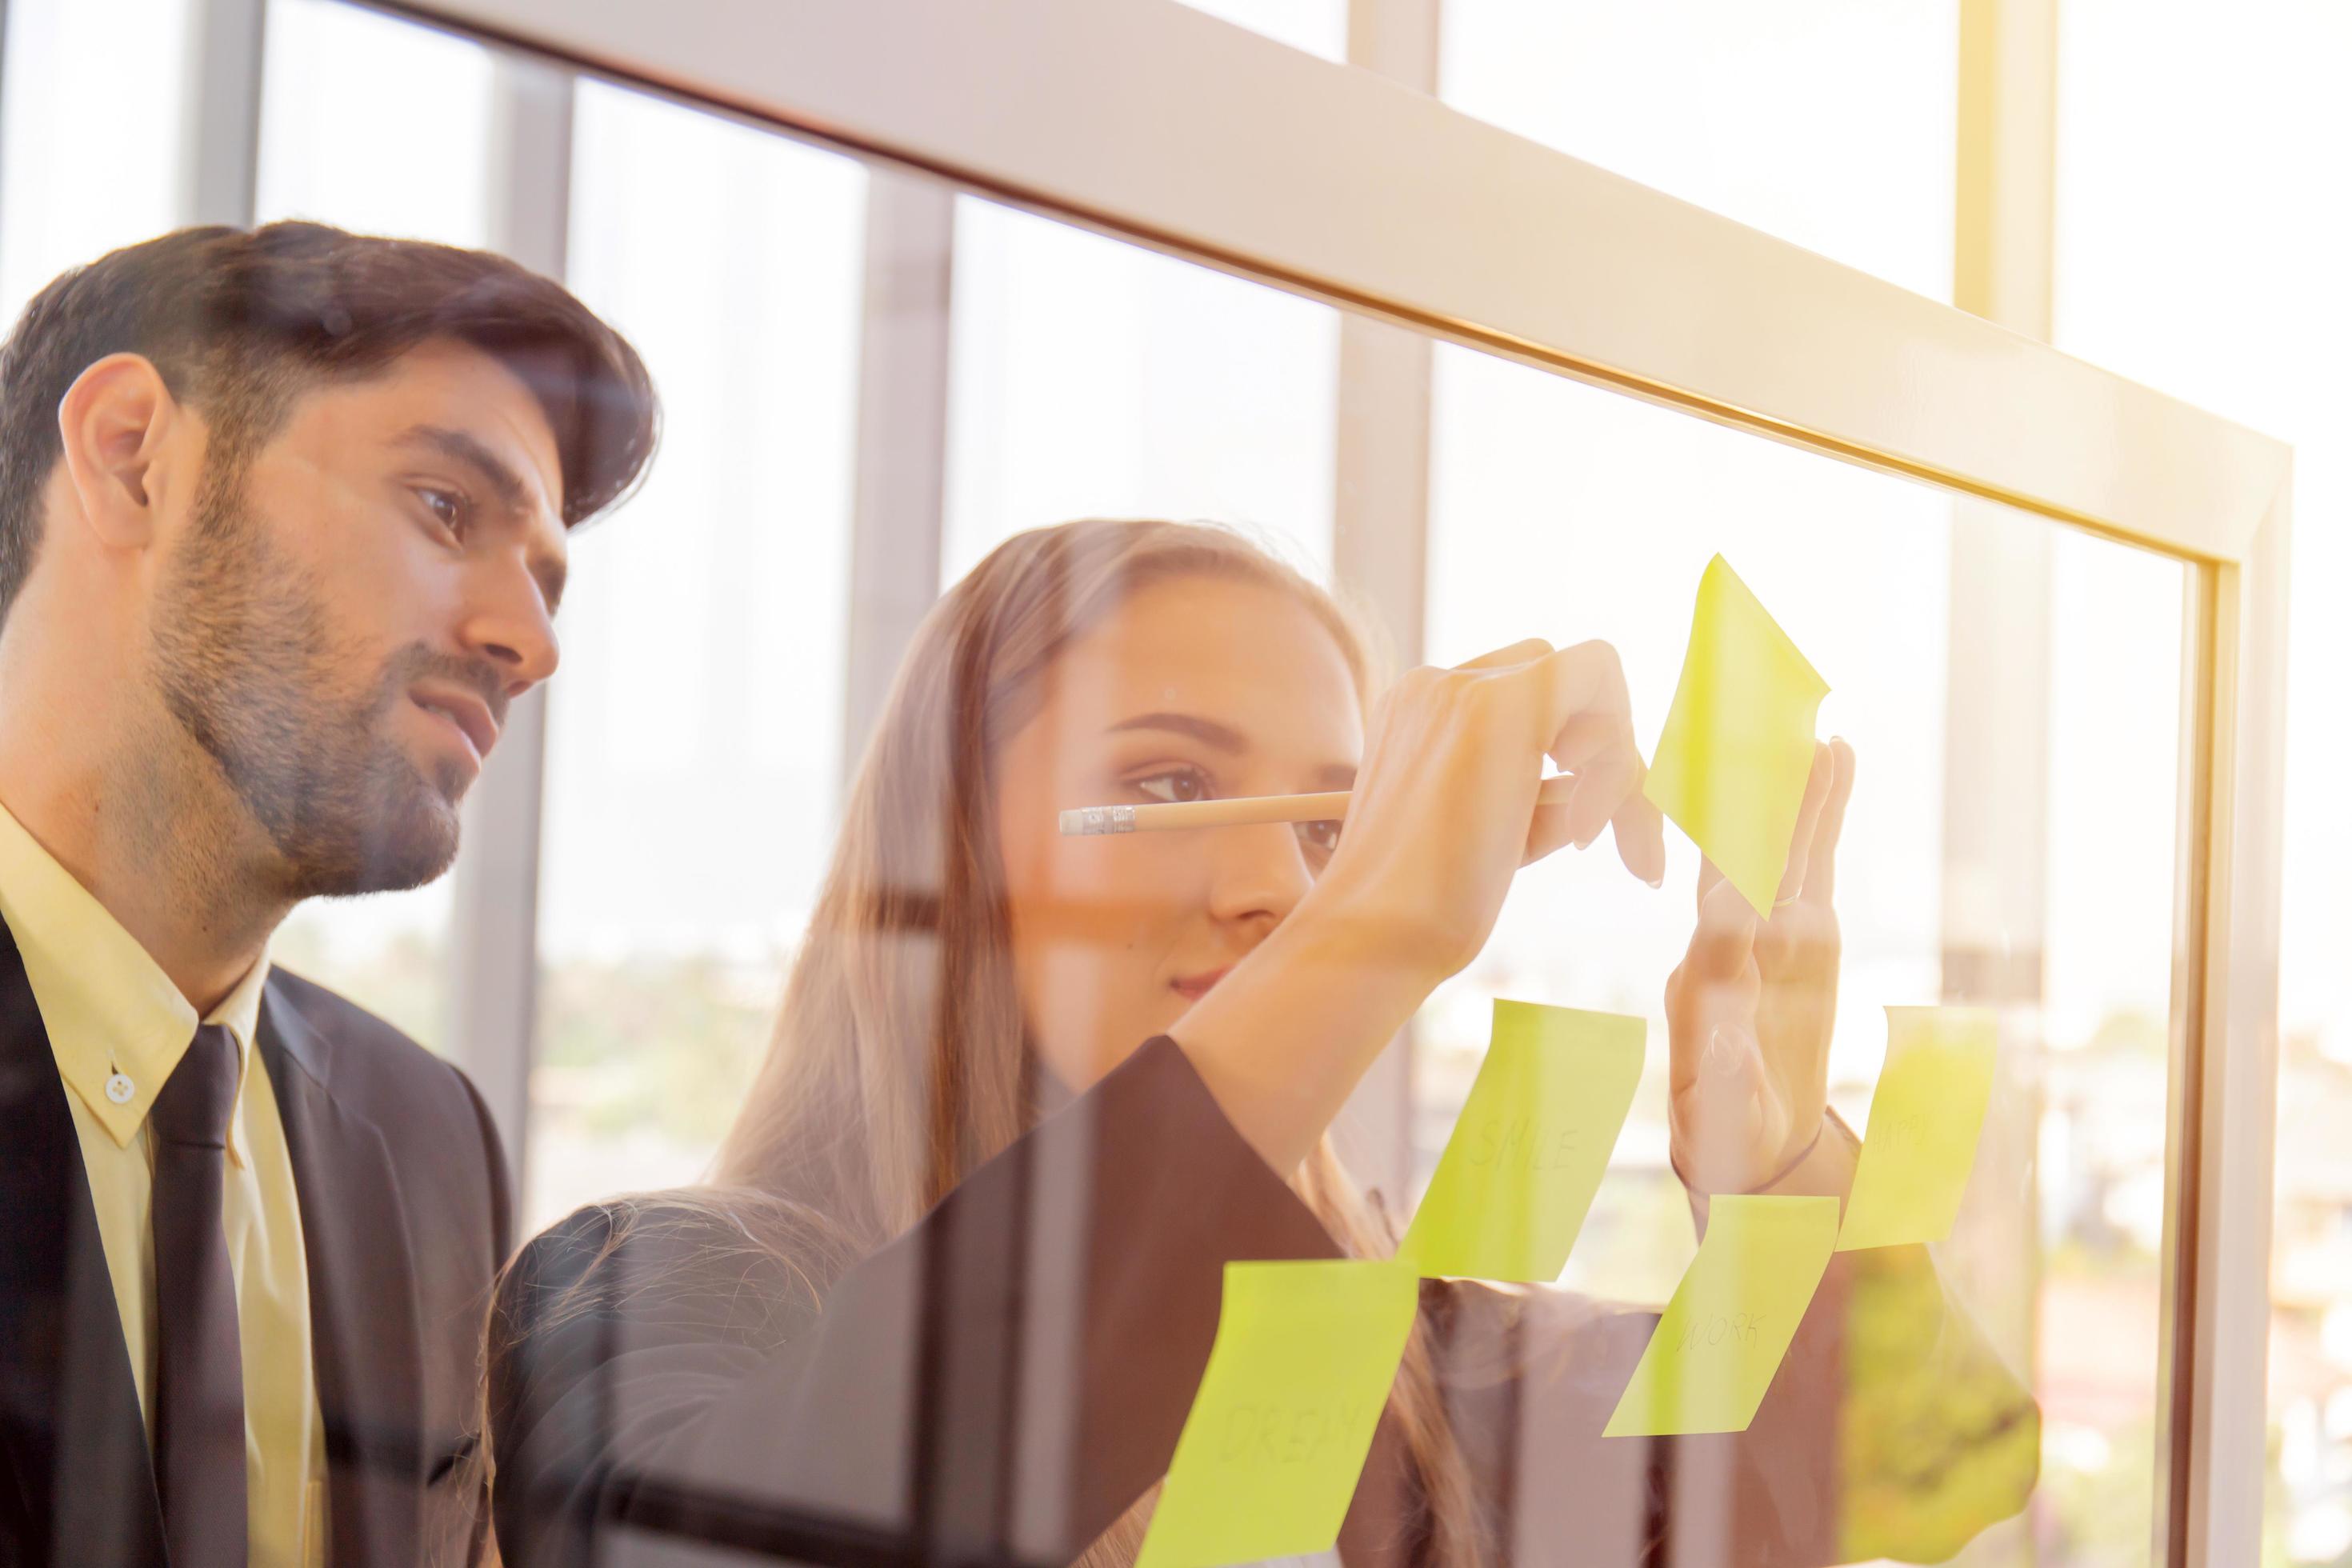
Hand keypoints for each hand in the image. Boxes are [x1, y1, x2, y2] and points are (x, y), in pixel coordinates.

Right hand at [1170, 636, 1664, 1173]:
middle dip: (1609, 751)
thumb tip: (1560, 815)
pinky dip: (1615, 761)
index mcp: (1416, 719)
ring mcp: (1459, 687)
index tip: (1595, 836)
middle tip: (1626, 843)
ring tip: (1605, 848)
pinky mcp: (1494, 702)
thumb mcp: (1464, 857)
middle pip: (1563, 674)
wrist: (1375, 947)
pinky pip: (1600, 688)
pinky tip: (1595, 843)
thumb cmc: (1403, 933)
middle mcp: (1435, 687)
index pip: (1527, 698)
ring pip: (1589, 675)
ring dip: (1614, 761)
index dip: (1576, 756)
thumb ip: (1504, 812)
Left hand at [1665, 738, 1854, 1194]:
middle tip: (1764, 745)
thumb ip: (1725, 1086)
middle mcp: (1729, 947)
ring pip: (1780, 852)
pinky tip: (1838, 759)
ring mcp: (1767, 933)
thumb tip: (1728, 1049)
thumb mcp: (1720, 1124)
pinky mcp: (1802, 930)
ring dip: (1795, 796)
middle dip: (1755, 814)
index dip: (1732, 893)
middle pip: (1742, 868)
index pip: (1717, 936)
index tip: (1749, 841)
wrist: (1749, 1137)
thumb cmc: (1724, 1136)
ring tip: (1816, 736)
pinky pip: (1812, 860)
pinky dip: (1825, 812)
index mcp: (1703, 993)